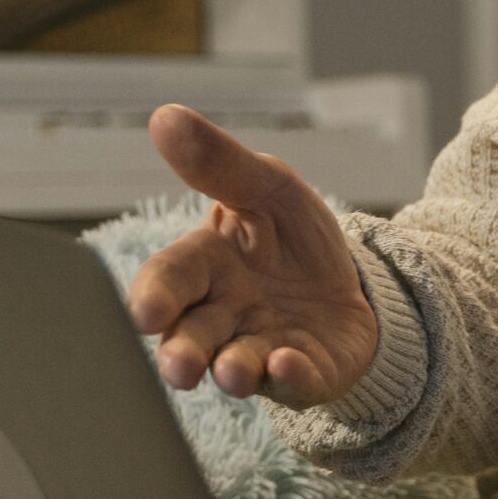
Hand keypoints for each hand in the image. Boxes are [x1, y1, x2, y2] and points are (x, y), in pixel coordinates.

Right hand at [126, 105, 376, 404]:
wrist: (352, 277)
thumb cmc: (289, 233)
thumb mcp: (267, 186)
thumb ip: (220, 163)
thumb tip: (164, 116)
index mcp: (206, 266)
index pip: (168, 281)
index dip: (154, 298)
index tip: (145, 315)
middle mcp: (224, 315)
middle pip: (191, 337)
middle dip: (182, 354)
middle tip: (181, 367)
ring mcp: (263, 348)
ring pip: (237, 367)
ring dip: (233, 371)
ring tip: (233, 372)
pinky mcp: (307, 374)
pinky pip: (297, 382)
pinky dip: (292, 376)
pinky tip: (289, 364)